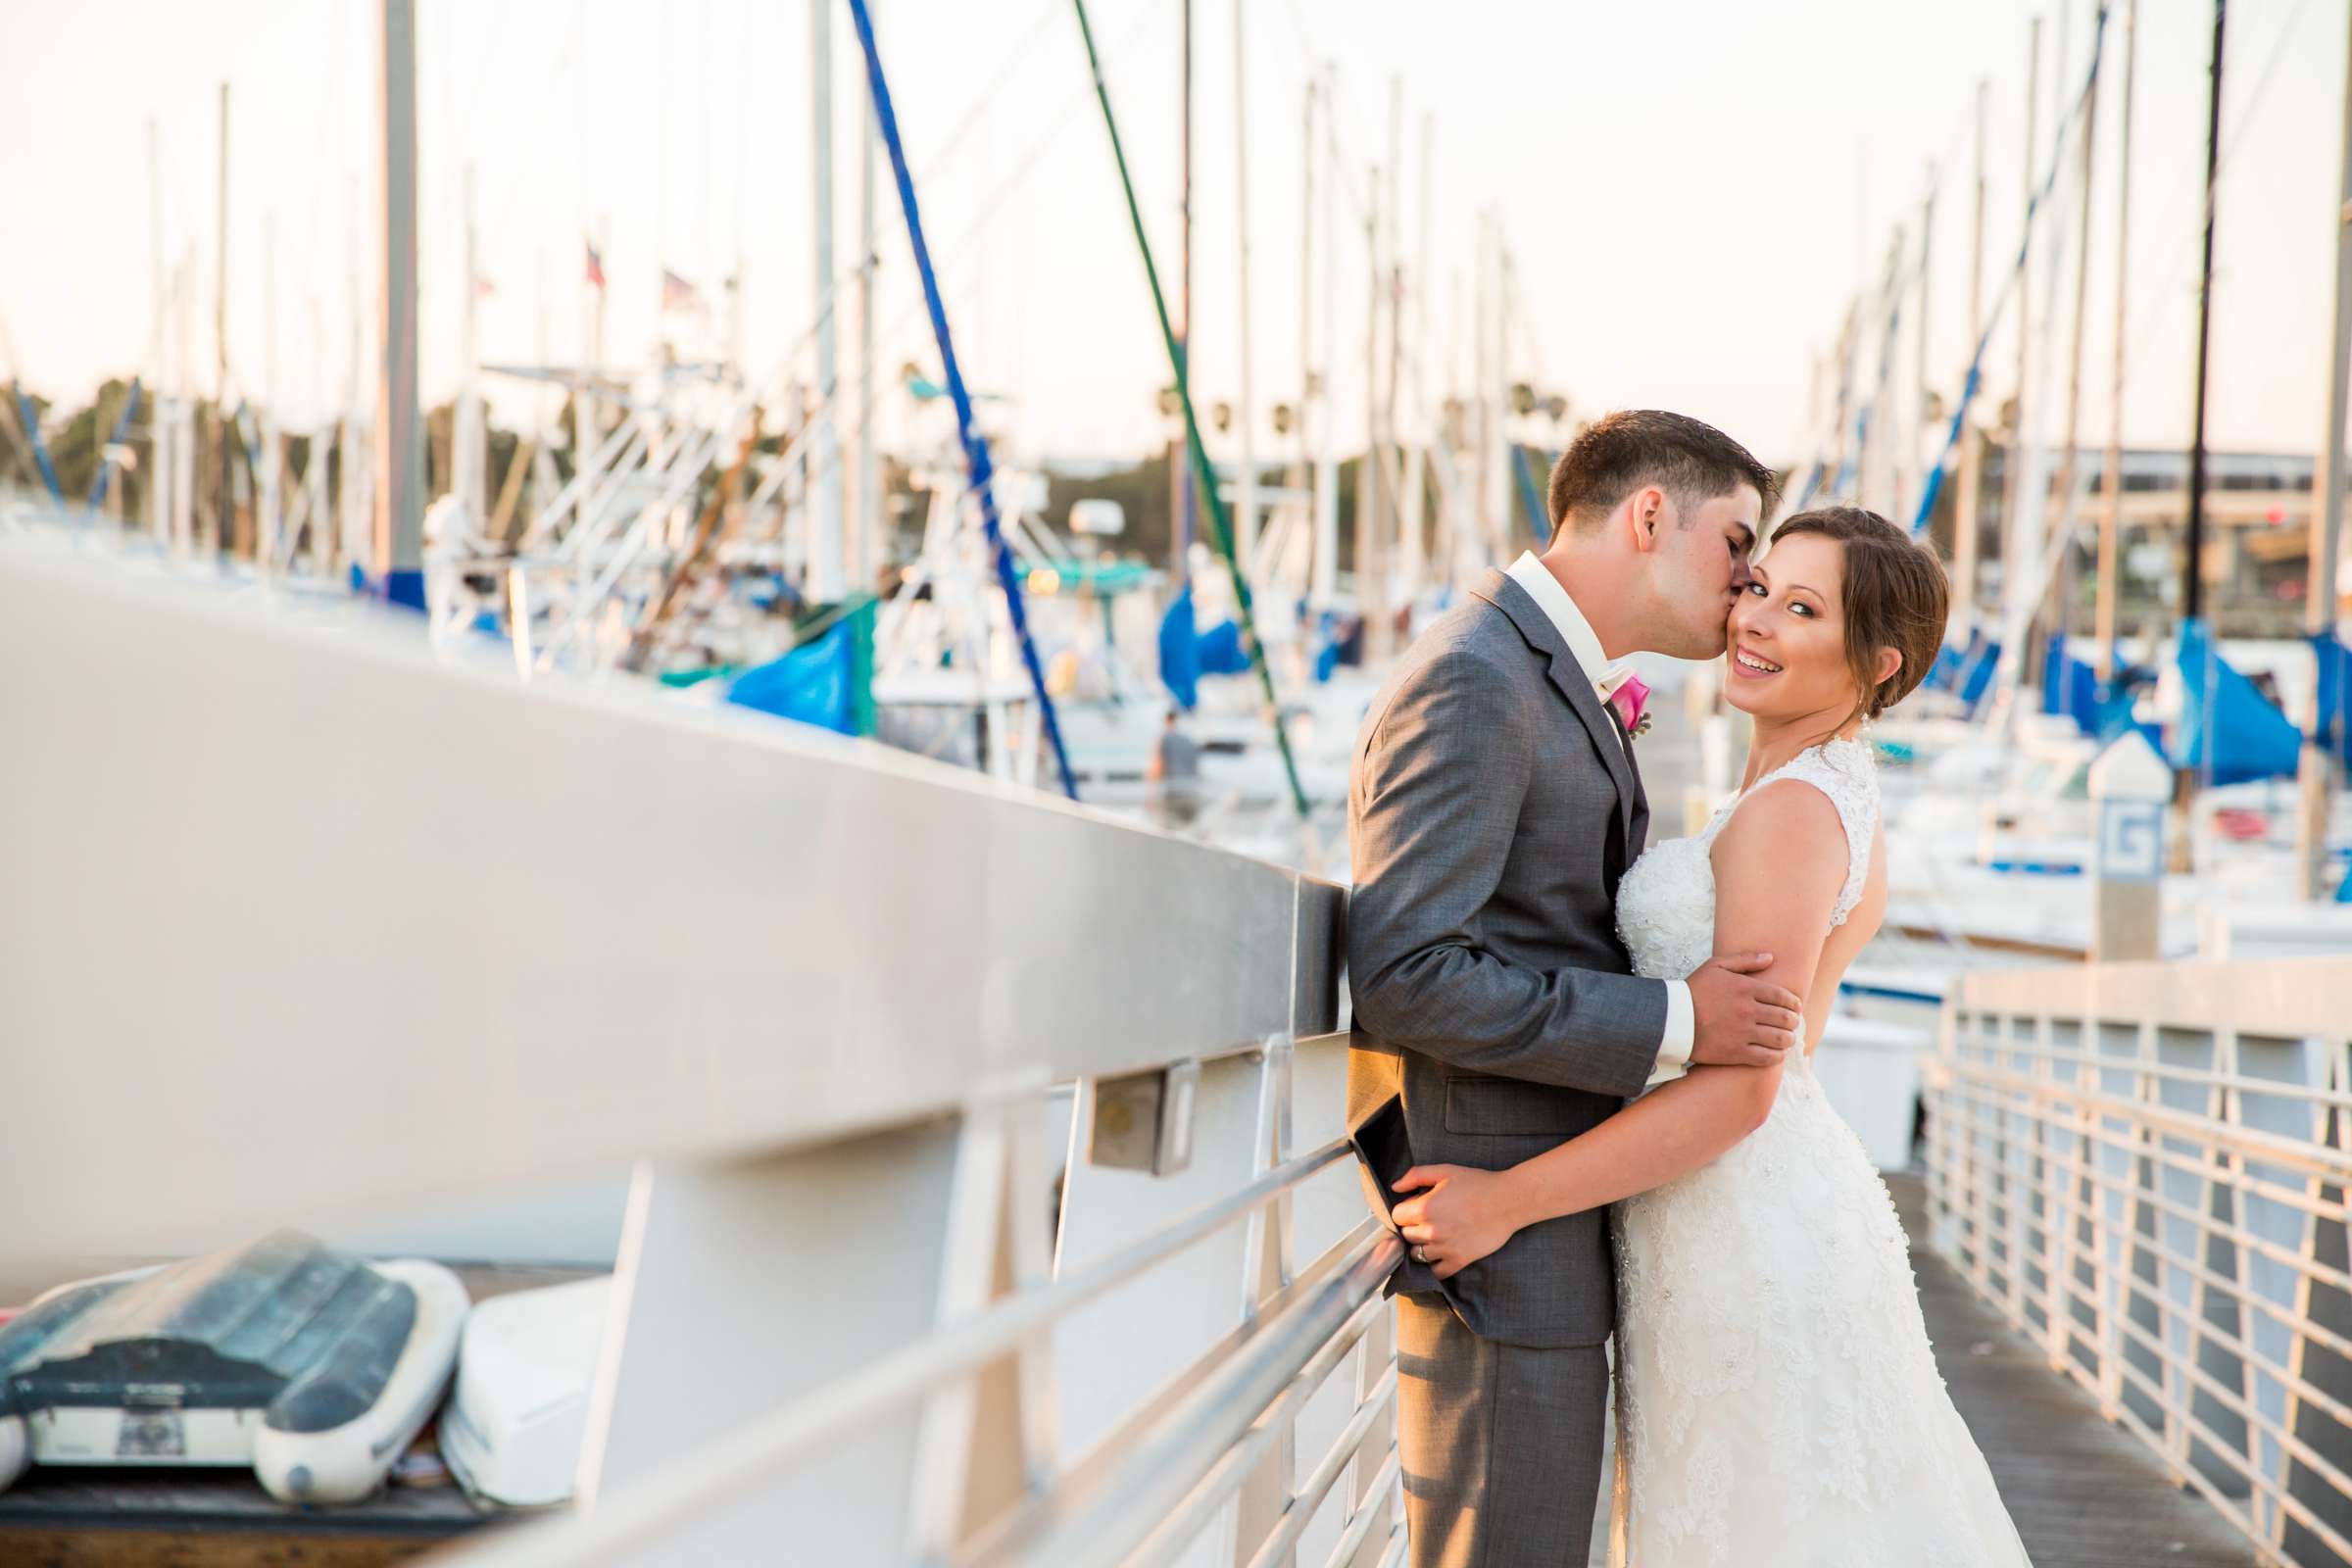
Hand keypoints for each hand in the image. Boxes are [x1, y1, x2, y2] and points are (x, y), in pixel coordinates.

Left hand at [1391, 1164, 1521, 1280]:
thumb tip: (1395, 1187)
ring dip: (1422, 1246)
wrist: (1509, 1201)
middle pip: (1406, 1235)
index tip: (1418, 1206)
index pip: (1397, 1216)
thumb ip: (1415, 1176)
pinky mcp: (1459, 1260)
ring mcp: (1445, 1248)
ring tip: (1436, 1235)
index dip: (1406, 1210)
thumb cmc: (1478, 1183)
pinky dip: (1435, 1265)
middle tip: (1429, 1219)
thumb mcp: (1444, 1171)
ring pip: (1417, 1255)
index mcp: (1425, 1208)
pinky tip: (1442, 1253)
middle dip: (1413, 1226)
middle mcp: (1431, 1231)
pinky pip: (1436, 1271)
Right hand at [1686, 952, 1804, 1067]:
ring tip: (1787, 1038)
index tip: (1796, 1007)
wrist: (1672, 1019)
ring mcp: (1743, 1033)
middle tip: (1792, 1023)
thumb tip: (1770, 957)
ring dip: (1788, 1038)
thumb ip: (1745, 959)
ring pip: (1780, 1038)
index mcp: (1746, 989)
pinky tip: (1776, 1052)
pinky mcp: (1736, 1052)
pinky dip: (1777, 1055)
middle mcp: (1748, 1011)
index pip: (1783, 997)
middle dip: (1793, 1021)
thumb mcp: (1716, 966)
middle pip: (1785, 1018)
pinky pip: (1767, 1057)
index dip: (1794, 1003)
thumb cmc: (1694, 990)